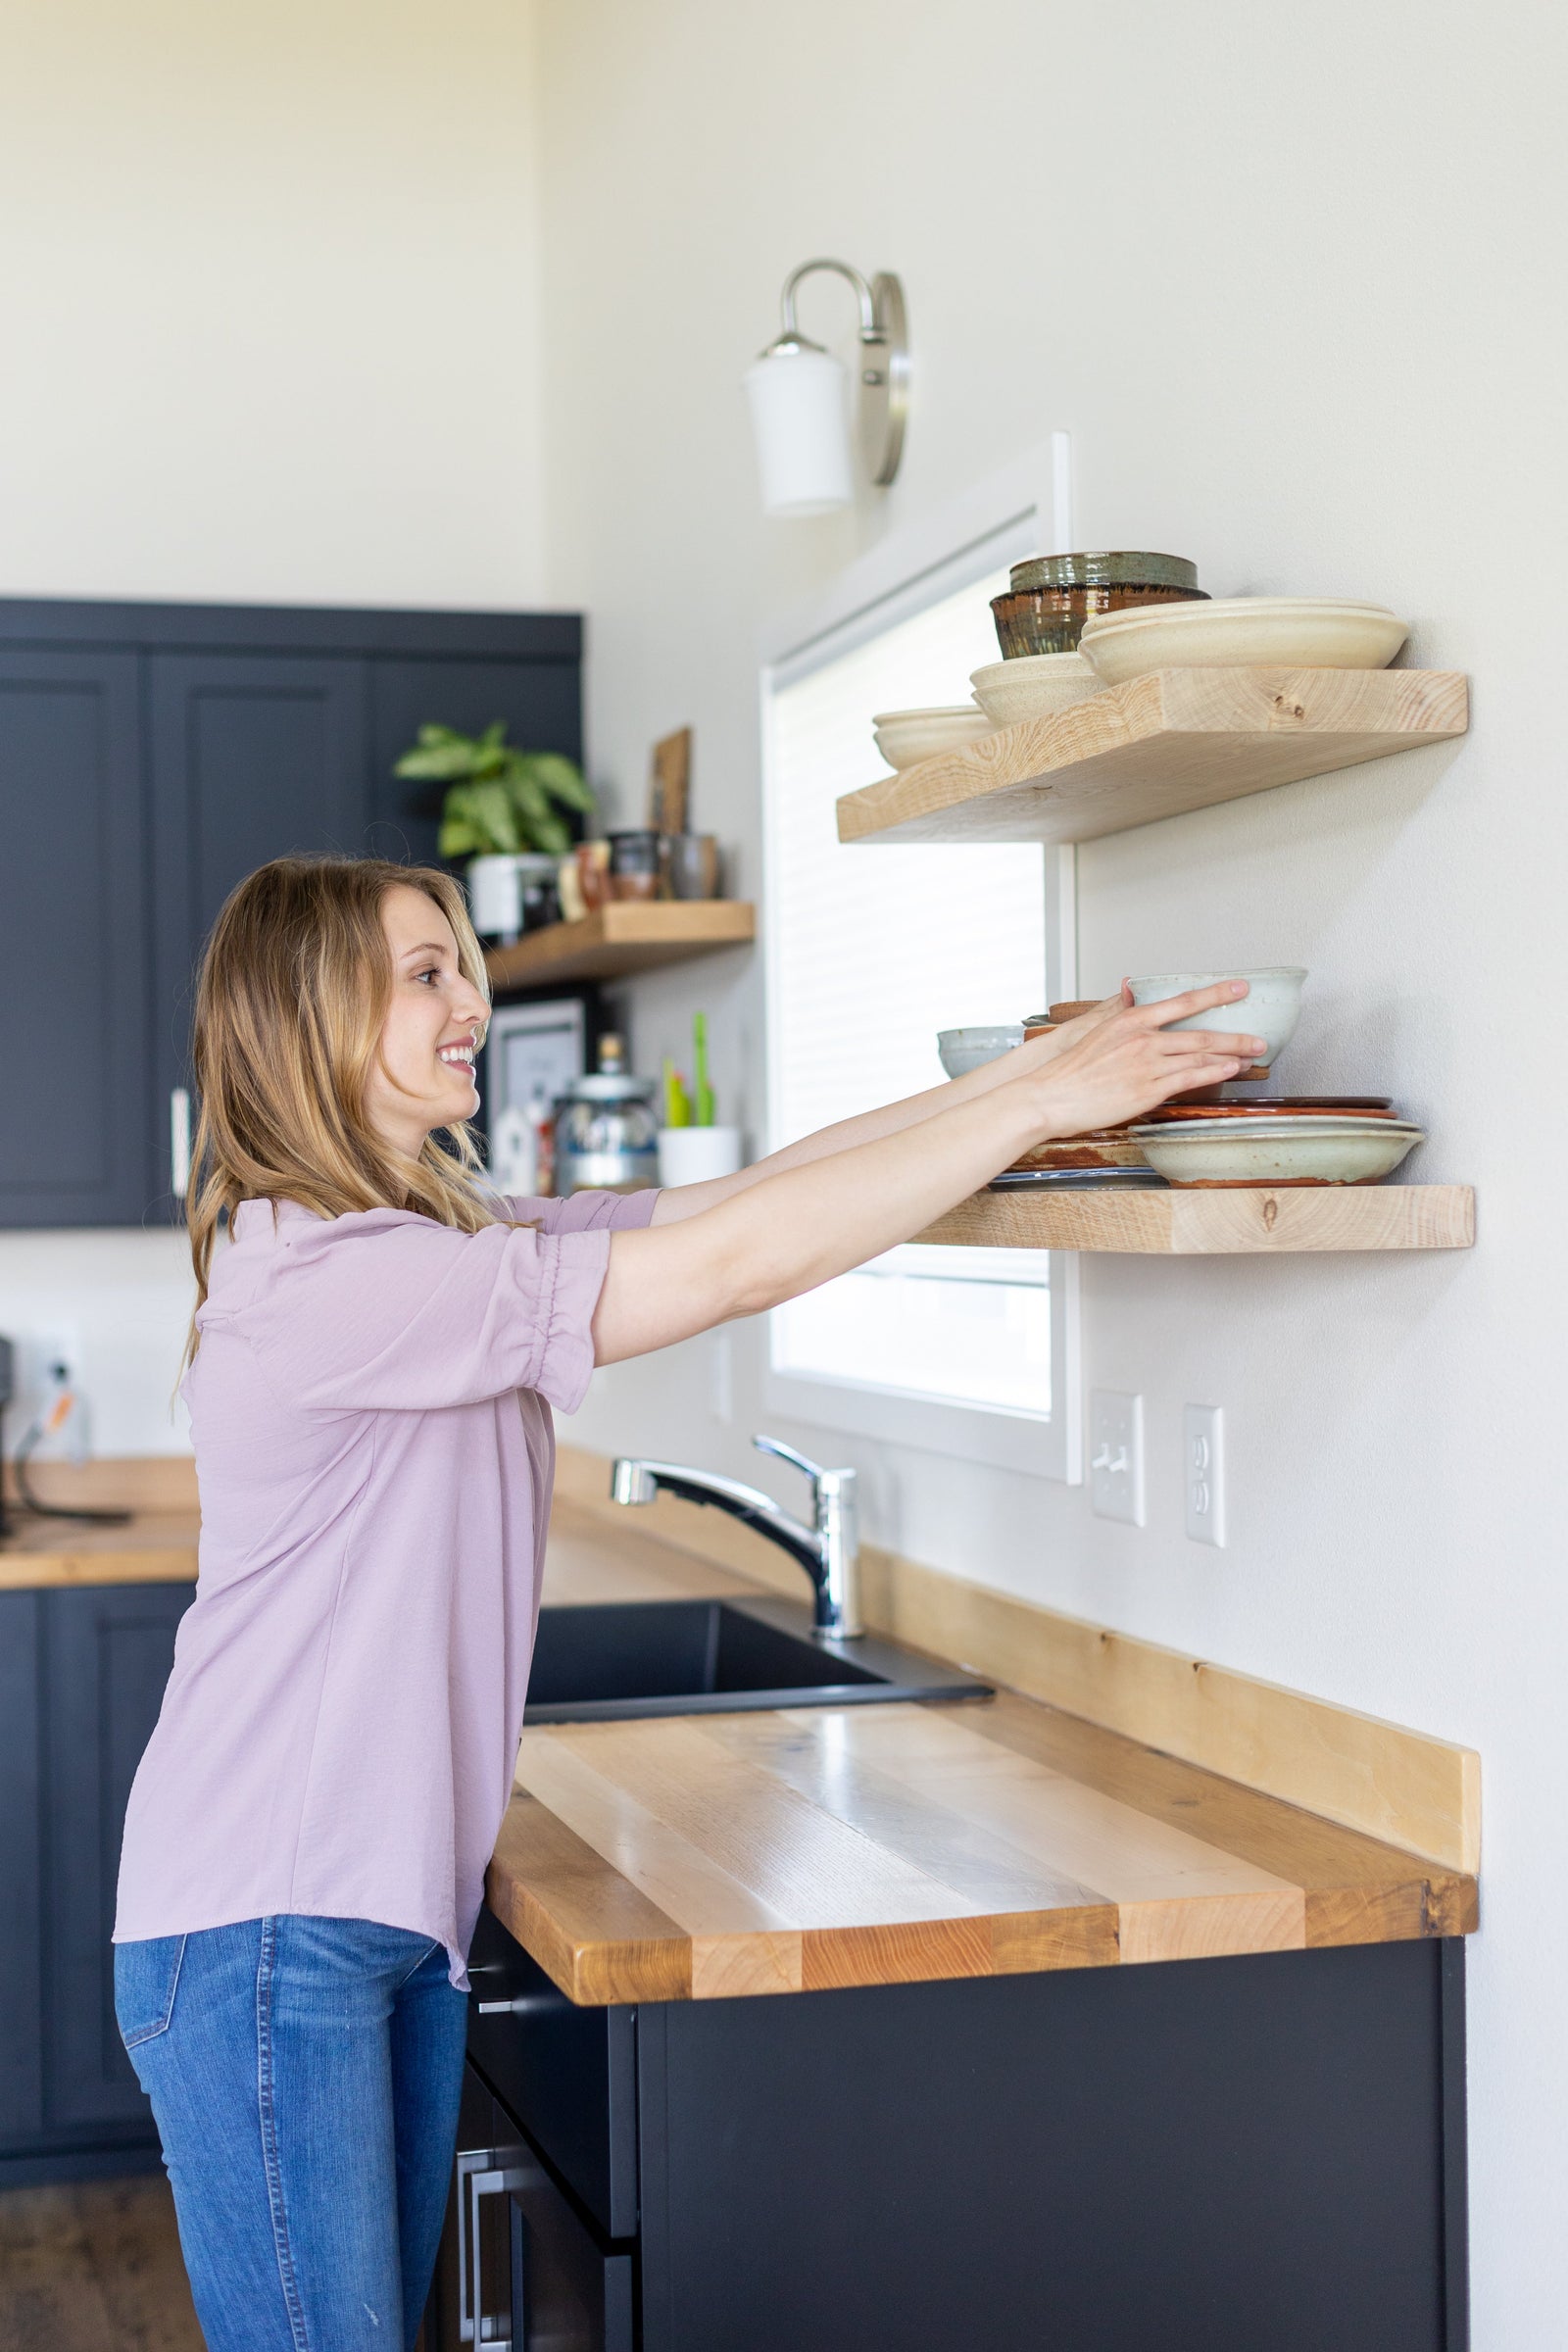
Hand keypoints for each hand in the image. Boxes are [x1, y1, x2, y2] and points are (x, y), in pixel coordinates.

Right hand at [1020, 980, 1265, 1137]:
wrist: (1051, 1096)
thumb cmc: (1072, 1069)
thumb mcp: (1096, 1029)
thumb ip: (1119, 1009)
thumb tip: (1129, 986)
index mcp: (1131, 1020)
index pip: (1182, 1002)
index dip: (1215, 994)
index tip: (1239, 988)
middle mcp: (1143, 1038)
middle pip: (1200, 1033)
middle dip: (1235, 1035)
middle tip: (1260, 1037)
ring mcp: (1147, 1064)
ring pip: (1200, 1056)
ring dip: (1231, 1055)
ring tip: (1252, 1057)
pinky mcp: (1148, 1090)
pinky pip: (1190, 1078)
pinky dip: (1214, 1072)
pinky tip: (1230, 1070)